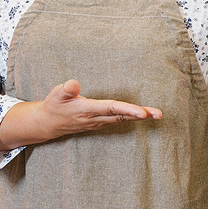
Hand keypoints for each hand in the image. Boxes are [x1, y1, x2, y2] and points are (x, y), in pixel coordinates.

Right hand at [36, 79, 161, 138]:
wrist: (48, 124)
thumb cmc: (54, 106)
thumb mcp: (55, 96)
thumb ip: (65, 90)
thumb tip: (74, 83)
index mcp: (87, 110)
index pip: (111, 109)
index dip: (127, 109)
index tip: (142, 112)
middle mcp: (96, 118)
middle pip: (122, 116)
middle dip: (141, 115)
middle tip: (159, 114)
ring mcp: (99, 122)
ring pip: (122, 119)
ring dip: (140, 117)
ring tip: (157, 114)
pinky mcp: (100, 122)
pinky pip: (119, 119)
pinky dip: (132, 117)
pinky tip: (143, 115)